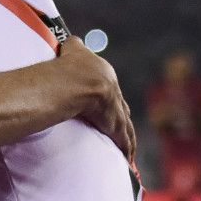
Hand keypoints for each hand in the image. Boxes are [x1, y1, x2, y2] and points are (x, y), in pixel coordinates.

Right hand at [57, 37, 136, 161]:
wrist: (81, 80)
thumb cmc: (72, 65)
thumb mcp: (73, 50)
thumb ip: (74, 46)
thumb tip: (71, 41)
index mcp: (106, 76)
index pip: (110, 90)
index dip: (109, 99)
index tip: (107, 105)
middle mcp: (115, 93)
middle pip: (121, 109)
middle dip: (122, 118)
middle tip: (120, 128)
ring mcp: (117, 111)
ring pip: (126, 127)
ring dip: (128, 138)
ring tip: (129, 149)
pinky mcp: (116, 126)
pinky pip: (123, 140)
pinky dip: (126, 148)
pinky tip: (128, 158)